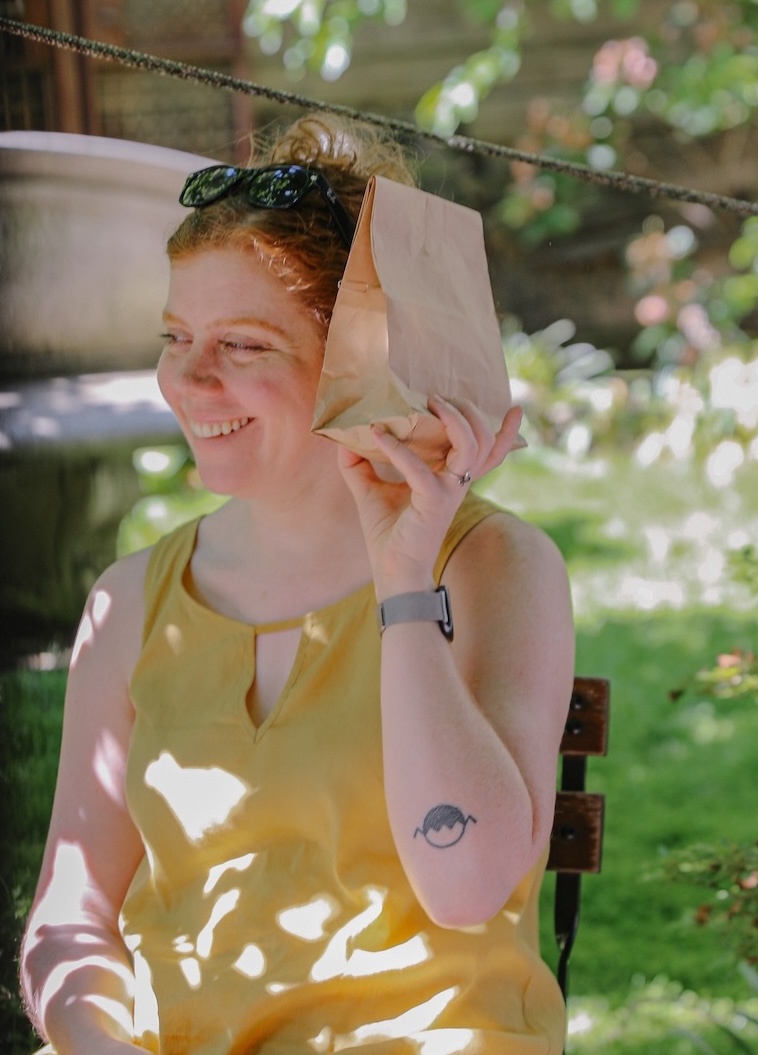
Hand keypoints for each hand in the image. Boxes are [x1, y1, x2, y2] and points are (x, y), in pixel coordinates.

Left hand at [338, 398, 523, 597]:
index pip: (489, 452)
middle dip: (469, 412)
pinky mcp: (433, 503)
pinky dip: (397, 449)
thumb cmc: (388, 534)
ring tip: (427, 405)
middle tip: (438, 398)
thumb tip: (342, 435)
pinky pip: (421, 469)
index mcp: (452, 479)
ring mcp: (450, 492)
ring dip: (452, 420)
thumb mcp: (370, 490)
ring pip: (471, 446)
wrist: (392, 573)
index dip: (505, 432)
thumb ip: (360, 462)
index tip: (512, 408)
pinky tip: (376, 435)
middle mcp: (458, 483)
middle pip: (484, 440)